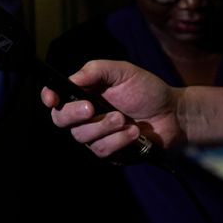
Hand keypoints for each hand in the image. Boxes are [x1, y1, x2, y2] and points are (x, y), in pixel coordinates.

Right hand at [41, 60, 185, 157]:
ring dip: (103, 127)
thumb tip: (70, 79)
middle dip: (74, 114)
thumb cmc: (147, 90)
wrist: (174, 114)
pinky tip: (134, 132)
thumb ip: (94, 70)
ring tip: (124, 119)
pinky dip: (118, 140)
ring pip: (81, 137)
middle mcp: (84, 116)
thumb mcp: (122, 71)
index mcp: (83, 93)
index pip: (55, 97)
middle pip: (60, 120)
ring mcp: (96, 136)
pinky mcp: (110, 152)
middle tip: (92, 108)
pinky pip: (102, 150)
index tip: (51, 99)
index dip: (48, 98)